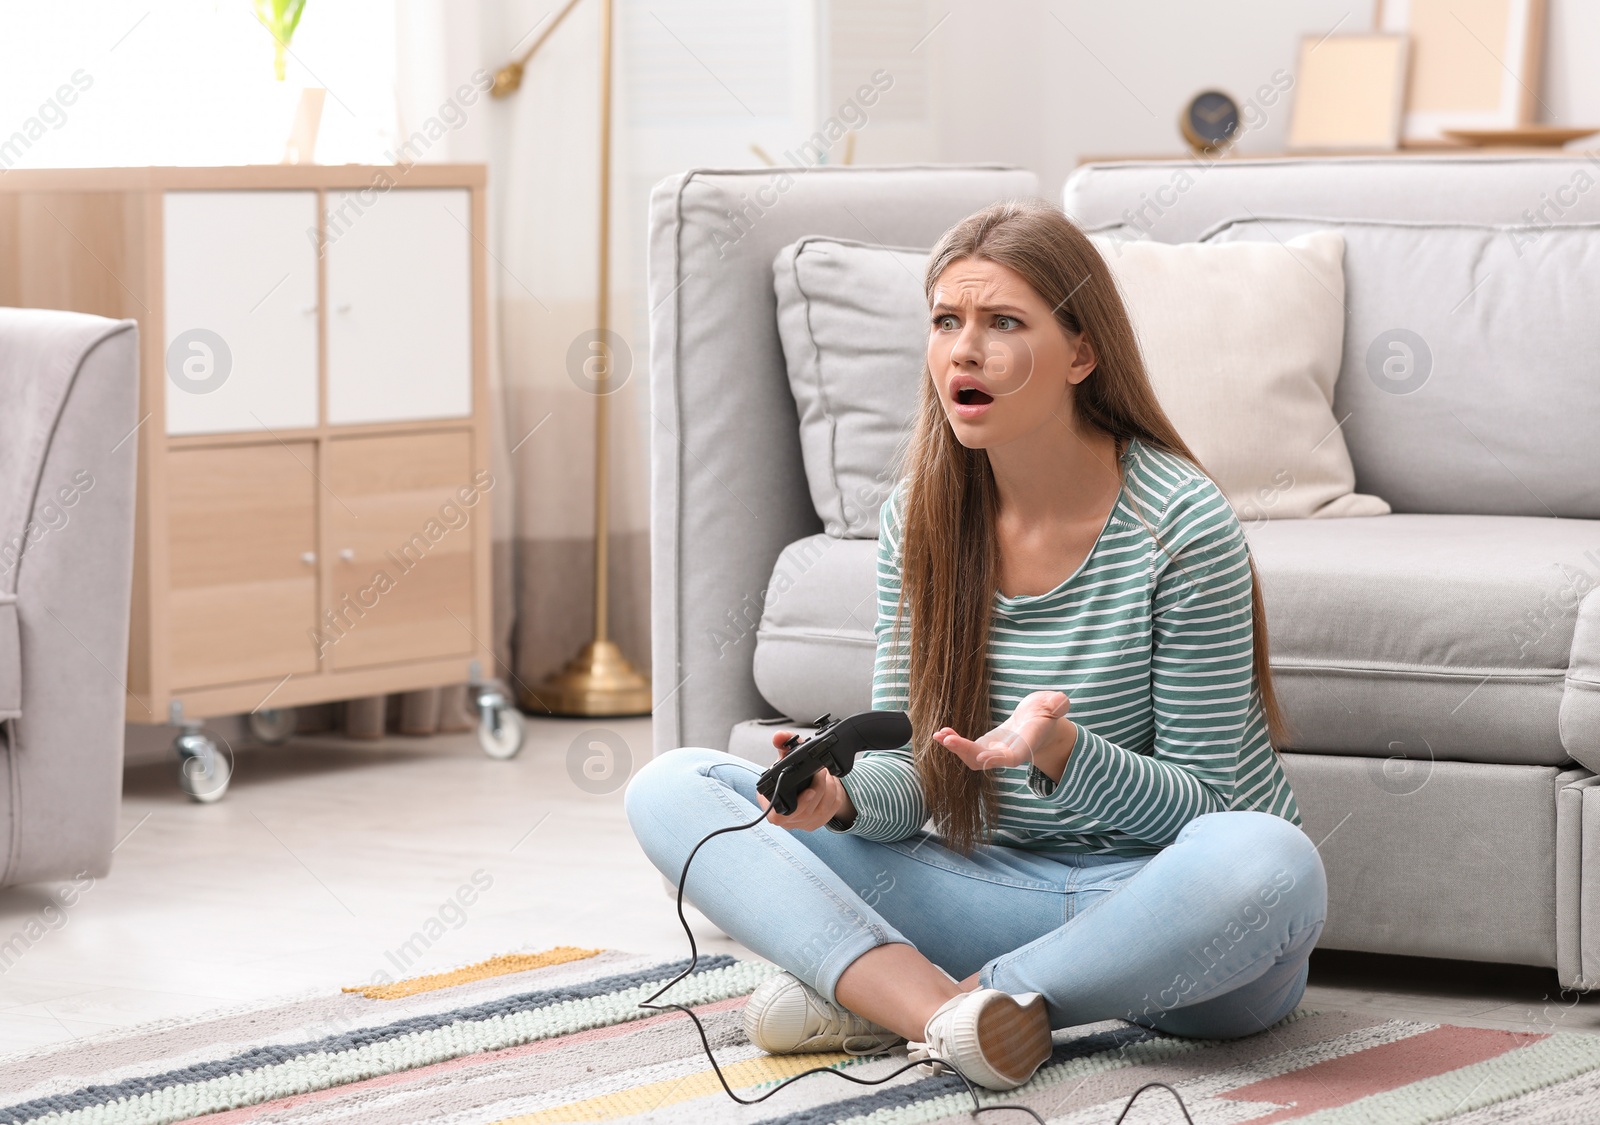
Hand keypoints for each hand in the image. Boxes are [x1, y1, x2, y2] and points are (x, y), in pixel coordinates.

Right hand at [756, 730, 854, 831]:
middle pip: (805, 812)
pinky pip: (831, 811)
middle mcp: (785, 818)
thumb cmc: (789, 774)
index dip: (796, 806)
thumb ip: (783, 745)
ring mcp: (801, 823)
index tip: (809, 791)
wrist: (801, 785)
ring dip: (828, 789)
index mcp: (771, 804)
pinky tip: (831, 783)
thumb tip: (779, 736)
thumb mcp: (785, 758)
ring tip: (826, 774)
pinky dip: (835, 794)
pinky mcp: (817, 823)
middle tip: (821, 771)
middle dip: (818, 788)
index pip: (777, 816)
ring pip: (821, 811)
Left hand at [933, 691, 1075, 780]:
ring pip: (972, 758)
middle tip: (947, 740)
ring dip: (955, 749)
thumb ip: (1057, 704)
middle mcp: (1008, 753)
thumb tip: (1060, 702)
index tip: (981, 757)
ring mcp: (995, 752)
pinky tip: (942, 733)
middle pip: (985, 760)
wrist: (1039, 722)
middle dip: (965, 752)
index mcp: (1026, 744)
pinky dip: (953, 742)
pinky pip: (966, 749)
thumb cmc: (1047, 711)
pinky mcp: (985, 745)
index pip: (1012, 757)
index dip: (997, 759)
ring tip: (940, 736)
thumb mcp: (1054, 704)